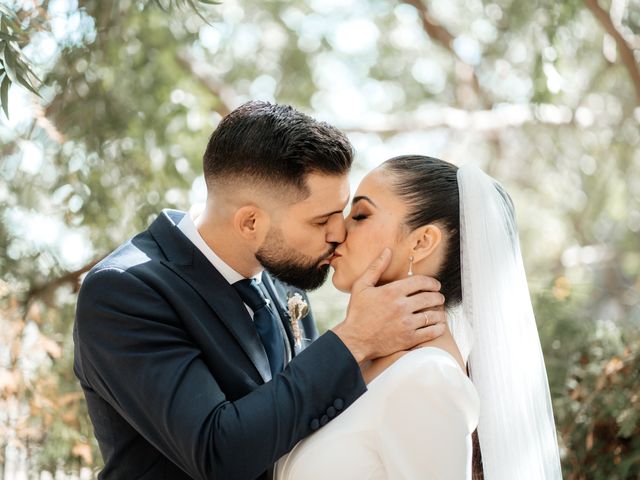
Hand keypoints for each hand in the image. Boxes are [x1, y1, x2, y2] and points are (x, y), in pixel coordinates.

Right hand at [332, 248, 446, 362]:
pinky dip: (438, 327)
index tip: (435, 285)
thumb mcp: (362, 286)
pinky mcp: (409, 339)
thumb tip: (388, 251)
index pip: (420, 282)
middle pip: (430, 297)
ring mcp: (406, 324)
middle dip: (437, 296)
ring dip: (439, 312)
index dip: (431, 282)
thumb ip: (376, 267)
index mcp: (392, 292)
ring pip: (432, 315)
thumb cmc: (357, 313)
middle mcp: (401, 306)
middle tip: (439, 297)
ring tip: (439, 312)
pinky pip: (431, 332)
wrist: (355, 340)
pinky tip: (439, 325)